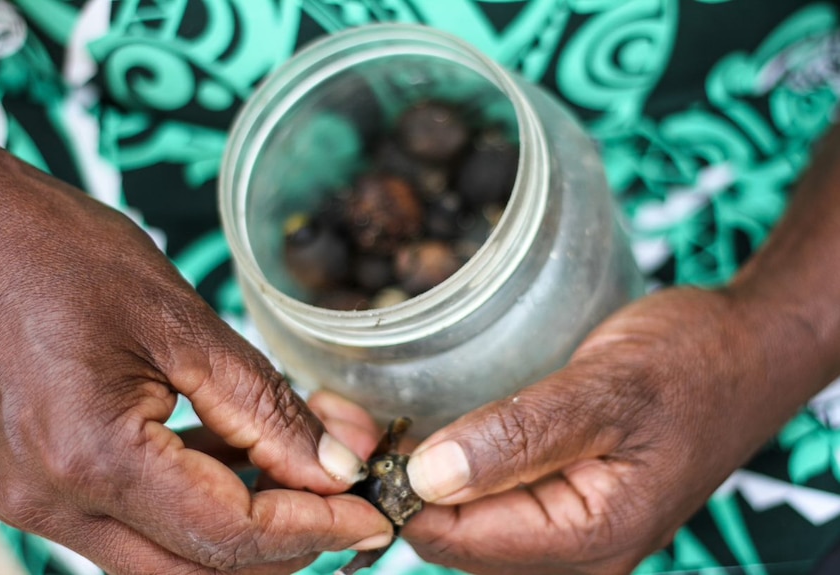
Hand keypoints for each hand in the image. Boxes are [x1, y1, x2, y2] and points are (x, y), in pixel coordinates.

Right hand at [0, 140, 392, 574]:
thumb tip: (336, 468)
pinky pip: (138, 522)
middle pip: (198, 570)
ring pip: (168, 558)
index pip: (230, 535)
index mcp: (92, 458)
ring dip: (245, 531)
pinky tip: (245, 463)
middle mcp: (55, 501)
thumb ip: (265, 408)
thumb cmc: (68, 255)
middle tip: (349, 506)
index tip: (374, 513)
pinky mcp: (43, 483)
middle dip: (286, 546)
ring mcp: (40, 499)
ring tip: (307, 478)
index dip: (315, 530)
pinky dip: (200, 505)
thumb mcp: (184, 324)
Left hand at [397, 286, 833, 574]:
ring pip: (469, 523)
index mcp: (591, 539)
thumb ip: (519, 437)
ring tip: (376, 424)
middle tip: (356, 422)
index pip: (458, 543)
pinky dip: (451, 471)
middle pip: (457, 541)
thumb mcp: (606, 390)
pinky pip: (491, 502)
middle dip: (401, 487)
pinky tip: (425, 435)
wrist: (743, 350)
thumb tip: (427, 480)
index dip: (400, 494)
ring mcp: (571, 530)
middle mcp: (578, 553)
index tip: (358, 438)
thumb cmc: (690, 363)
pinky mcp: (565, 501)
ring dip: (420, 480)